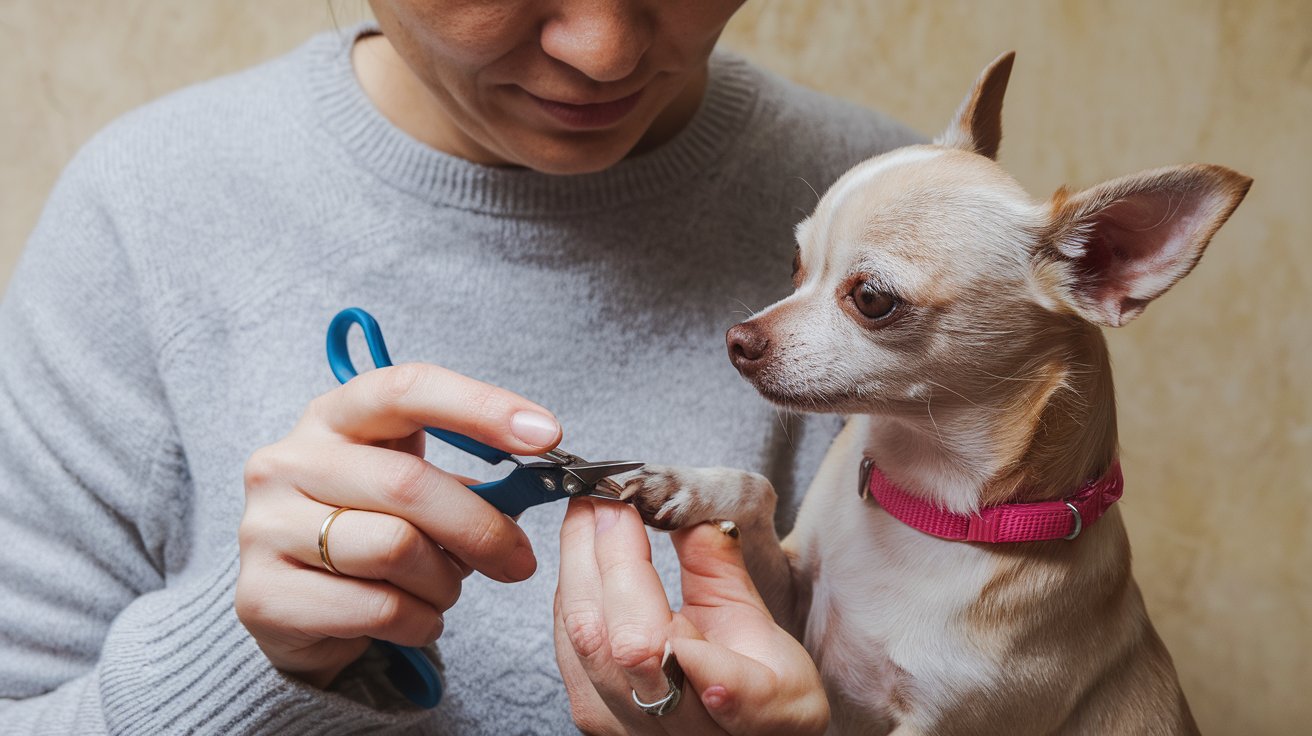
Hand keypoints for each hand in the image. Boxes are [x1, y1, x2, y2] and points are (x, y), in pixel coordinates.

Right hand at [236, 362, 561, 687]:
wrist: (295, 608)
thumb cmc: (370, 530)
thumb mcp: (415, 488)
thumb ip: (469, 477)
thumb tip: (540, 478)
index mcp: (333, 416)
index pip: (407, 389)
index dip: (481, 407)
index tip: (545, 433)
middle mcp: (288, 460)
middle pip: (409, 483)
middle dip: (482, 527)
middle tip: (520, 561)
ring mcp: (265, 526)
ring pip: (396, 549)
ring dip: (445, 582)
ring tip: (444, 589)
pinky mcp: (262, 595)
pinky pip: (378, 609)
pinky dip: (421, 621)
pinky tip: (418, 618)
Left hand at [554, 499, 828, 734]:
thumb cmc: (769, 697)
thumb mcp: (773, 637)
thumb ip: (726, 576)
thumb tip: (693, 517)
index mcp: (741, 710)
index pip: (679, 656)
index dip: (644, 590)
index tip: (634, 522)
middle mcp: (670, 728)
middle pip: (615, 640)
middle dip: (605, 554)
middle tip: (608, 496)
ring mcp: (622, 726)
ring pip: (581, 641)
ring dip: (579, 564)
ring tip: (590, 511)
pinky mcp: (593, 715)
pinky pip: (568, 645)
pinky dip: (573, 589)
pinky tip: (582, 554)